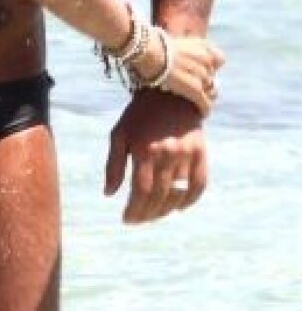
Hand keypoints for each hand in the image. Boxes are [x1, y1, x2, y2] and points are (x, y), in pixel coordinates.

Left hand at [105, 90, 205, 223]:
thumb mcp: (120, 133)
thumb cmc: (139, 114)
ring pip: (178, 194)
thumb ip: (113, 164)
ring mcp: (187, 154)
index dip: (134, 210)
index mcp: (144, 149)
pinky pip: (199, 185)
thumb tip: (108, 194)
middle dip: (147, 214)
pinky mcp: (201, 152)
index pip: (140, 191)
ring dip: (165, 210)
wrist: (170, 90)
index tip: (127, 219)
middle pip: (159, 196)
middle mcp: (167, 153)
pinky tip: (179, 208)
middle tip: (138, 220)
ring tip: (153, 215)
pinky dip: (190, 200)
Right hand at [160, 36, 223, 116]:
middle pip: (211, 76)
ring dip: (203, 94)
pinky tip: (202, 114)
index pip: (219, 59)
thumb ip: (182, 48)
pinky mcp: (195, 89)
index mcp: (201, 46)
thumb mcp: (171, 40)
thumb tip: (178, 57)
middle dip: (204, 81)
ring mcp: (201, 74)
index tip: (204, 70)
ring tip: (196, 99)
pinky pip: (205, 103)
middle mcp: (205, 59)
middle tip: (192, 86)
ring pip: (209, 90)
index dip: (212, 66)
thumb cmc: (152, 46)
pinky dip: (204, 109)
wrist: (148, 51)